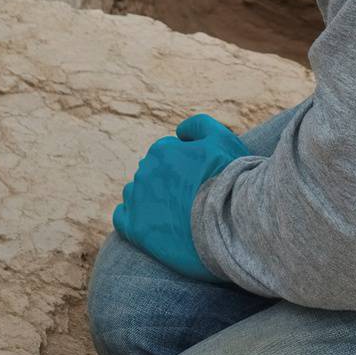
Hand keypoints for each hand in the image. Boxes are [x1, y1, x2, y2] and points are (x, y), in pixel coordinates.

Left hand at [112, 113, 250, 283]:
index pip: (167, 155)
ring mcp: (139, 200)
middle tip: (191, 201)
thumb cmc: (232, 180)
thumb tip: (179, 131)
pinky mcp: (136, 229)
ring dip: (149, 200)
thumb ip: (198, 125)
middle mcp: (145, 172)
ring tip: (175, 215)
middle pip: (152, 174)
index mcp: (162, 151)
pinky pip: (122, 218)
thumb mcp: (222, 139)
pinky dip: (132, 218)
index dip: (185, 169)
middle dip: (168, 183)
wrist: (234, 224)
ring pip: (135, 193)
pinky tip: (153, 225)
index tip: (199, 182)